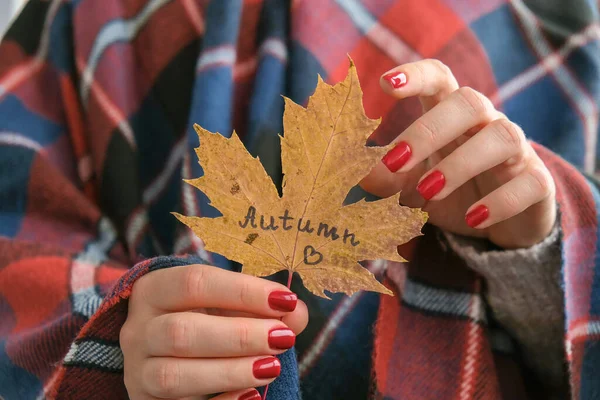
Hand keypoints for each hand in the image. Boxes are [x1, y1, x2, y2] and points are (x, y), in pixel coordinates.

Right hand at [120, 265, 307, 399]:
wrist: (164, 351)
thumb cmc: (203, 317)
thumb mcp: (227, 303)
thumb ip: (261, 306)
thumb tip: (296, 314)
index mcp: (154, 290)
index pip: (195, 282)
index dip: (244, 291)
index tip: (286, 300)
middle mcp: (137, 329)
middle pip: (181, 331)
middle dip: (239, 336)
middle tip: (282, 338)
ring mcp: (137, 371)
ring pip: (174, 374)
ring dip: (229, 371)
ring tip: (272, 367)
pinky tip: (252, 395)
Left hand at [361, 59, 555, 248]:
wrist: (498, 223)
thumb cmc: (449, 191)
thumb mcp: (411, 185)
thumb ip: (387, 177)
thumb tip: (356, 175)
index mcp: (451, 115)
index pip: (439, 78)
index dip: (414, 76)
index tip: (383, 85)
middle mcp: (486, 123)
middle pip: (468, 102)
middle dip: (429, 130)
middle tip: (395, 162)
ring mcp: (517, 150)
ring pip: (501, 137)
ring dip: (460, 164)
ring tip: (428, 192)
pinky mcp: (538, 183)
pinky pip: (529, 183)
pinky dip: (500, 201)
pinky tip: (473, 219)